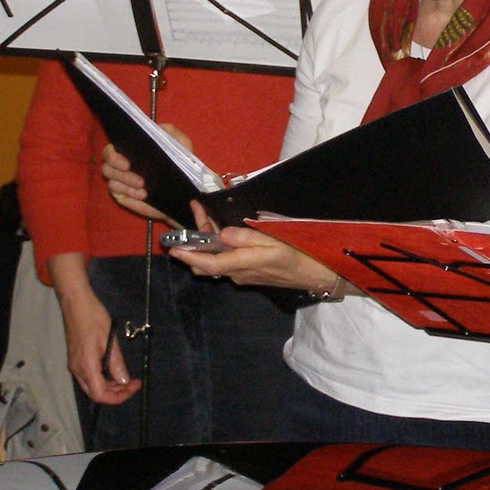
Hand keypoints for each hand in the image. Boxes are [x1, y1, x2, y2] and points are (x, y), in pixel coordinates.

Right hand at [50, 255, 140, 405]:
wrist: (76, 303)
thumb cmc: (93, 317)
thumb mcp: (109, 339)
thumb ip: (116, 363)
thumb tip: (124, 381)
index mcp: (85, 366)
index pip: (100, 395)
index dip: (118, 396)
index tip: (134, 386)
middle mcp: (77, 369)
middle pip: (95, 393)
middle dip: (115, 393)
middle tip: (132, 383)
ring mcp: (75, 364)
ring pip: (92, 385)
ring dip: (110, 385)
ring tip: (125, 376)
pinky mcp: (75, 358)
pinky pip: (89, 376)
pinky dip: (103, 377)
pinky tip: (113, 368)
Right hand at [101, 124, 191, 225]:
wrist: (185, 188)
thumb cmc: (180, 163)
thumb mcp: (181, 145)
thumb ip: (170, 132)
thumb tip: (158, 127)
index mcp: (129, 151)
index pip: (110, 151)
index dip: (113, 157)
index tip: (127, 164)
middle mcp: (120, 166)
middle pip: (107, 168)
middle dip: (121, 174)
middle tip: (140, 180)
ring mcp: (121, 183)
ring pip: (112, 184)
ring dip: (127, 187)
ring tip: (143, 189)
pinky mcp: (125, 197)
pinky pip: (121, 197)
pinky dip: (131, 197)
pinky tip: (144, 196)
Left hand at [170, 225, 345, 292]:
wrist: (316, 273)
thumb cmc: (298, 255)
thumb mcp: (274, 241)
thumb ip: (247, 238)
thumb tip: (223, 233)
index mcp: (243, 264)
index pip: (208, 263)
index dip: (189, 255)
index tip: (173, 247)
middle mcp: (238, 273)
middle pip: (207, 262)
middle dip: (196, 242)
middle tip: (198, 214)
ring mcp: (243, 275)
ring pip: (215, 262)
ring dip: (207, 245)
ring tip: (208, 220)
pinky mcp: (249, 274)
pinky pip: (226, 262)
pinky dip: (219, 249)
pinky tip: (224, 234)